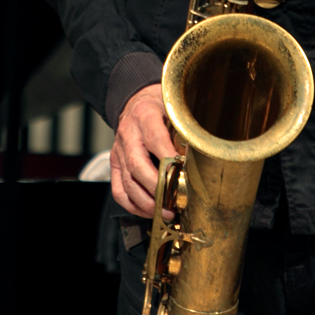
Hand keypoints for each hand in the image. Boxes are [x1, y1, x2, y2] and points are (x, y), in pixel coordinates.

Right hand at [110, 84, 176, 219]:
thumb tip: (199, 155)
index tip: (185, 174)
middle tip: (174, 203)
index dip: (169, 159)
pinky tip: (150, 211)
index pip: (156, 140)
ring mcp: (118, 151)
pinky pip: (119, 190)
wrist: (136, 101)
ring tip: (166, 213)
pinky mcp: (114, 164)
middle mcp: (128, 134)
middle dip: (157, 188)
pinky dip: (133, 205)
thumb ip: (184, 128)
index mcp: (145, 116)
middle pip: (138, 166)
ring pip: (128, 182)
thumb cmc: (161, 106)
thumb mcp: (174, 108)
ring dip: (147, 202)